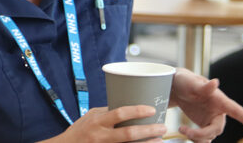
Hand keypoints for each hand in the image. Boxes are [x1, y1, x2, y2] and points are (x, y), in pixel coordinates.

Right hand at [40, 106, 166, 142]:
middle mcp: (100, 136)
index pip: (119, 114)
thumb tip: (130, 104)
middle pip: (128, 134)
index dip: (137, 111)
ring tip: (160, 141)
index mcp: (97, 121)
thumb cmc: (79, 131)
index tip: (152, 109)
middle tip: (163, 127)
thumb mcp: (91, 117)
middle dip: (148, 130)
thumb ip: (108, 112)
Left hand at [169, 68, 242, 142]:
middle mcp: (218, 111)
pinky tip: (188, 134)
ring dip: (197, 137)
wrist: (176, 89)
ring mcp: (210, 119)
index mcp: (219, 100)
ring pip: (210, 135)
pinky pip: (204, 138)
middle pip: (217, 129)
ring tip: (183, 129)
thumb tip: (216, 82)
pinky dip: (197, 140)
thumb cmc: (185, 82)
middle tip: (184, 130)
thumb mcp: (192, 83)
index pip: (236, 110)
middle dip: (202, 133)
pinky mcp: (203, 125)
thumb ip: (204, 86)